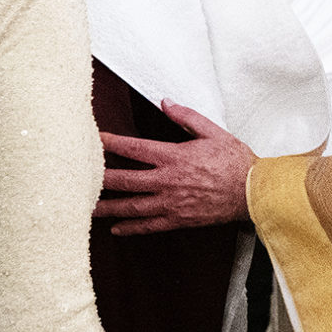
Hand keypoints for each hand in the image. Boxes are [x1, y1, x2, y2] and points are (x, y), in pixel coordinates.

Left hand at [94, 100, 254, 234]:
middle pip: (126, 180)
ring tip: (88, 208)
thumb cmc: (235, 161)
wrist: (253, 192)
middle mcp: (168, 181)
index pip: (134, 148)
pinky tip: (117, 229)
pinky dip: (132, 228)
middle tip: (78, 179)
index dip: (112, 143)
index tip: (95, 139)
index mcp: (174, 157)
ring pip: (133, 206)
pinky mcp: (179, 219)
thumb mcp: (212, 131)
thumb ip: (186, 117)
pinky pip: (150, 226)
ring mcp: (172, 203)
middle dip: (101, 179)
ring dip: (109, 208)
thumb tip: (164, 102)